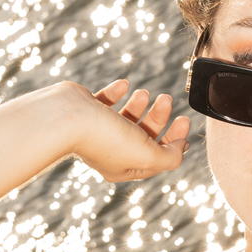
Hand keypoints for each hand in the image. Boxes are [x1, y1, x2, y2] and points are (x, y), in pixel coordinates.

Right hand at [64, 76, 189, 182]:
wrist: (67, 117)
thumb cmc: (107, 138)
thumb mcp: (147, 154)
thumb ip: (169, 157)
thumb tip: (180, 149)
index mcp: (123, 167)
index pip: (157, 158)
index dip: (175, 141)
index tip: (184, 122)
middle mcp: (109, 151)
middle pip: (143, 135)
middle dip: (159, 117)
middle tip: (167, 99)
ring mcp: (97, 131)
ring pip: (126, 117)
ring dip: (140, 104)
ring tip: (145, 93)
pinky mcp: (86, 112)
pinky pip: (106, 101)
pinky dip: (118, 92)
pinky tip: (124, 85)